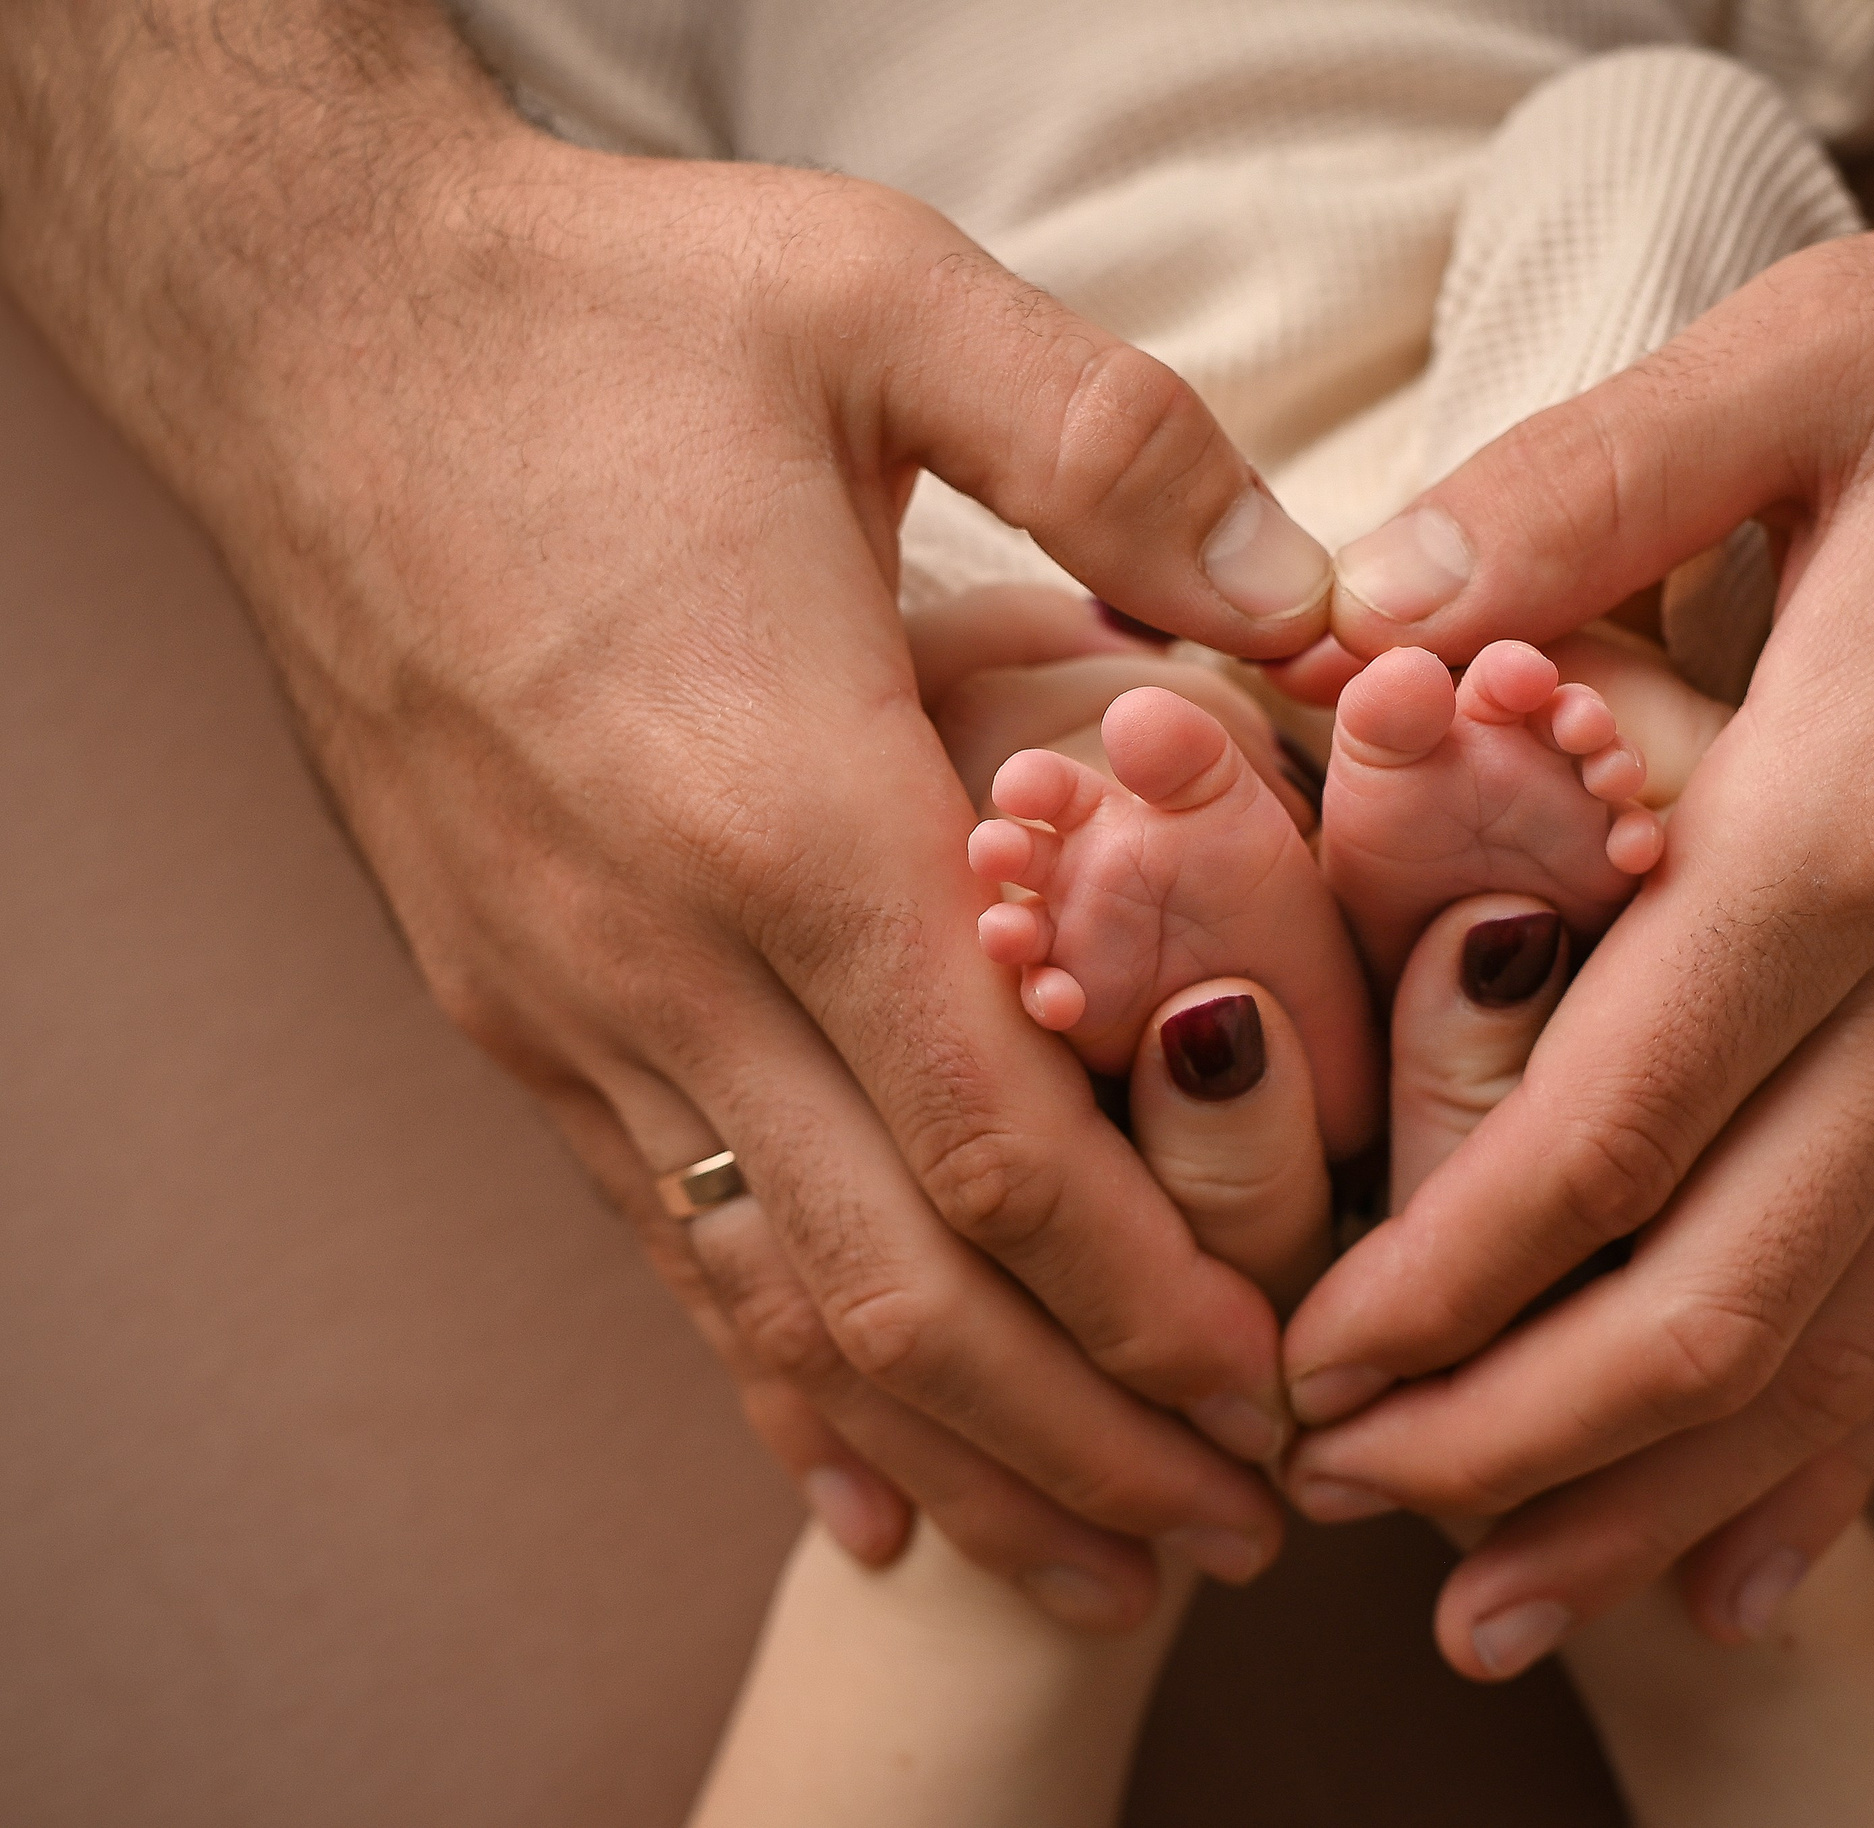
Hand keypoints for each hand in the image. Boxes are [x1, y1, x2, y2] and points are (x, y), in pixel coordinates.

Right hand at [1, 6, 1340, 1628]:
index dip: (1144, 1296)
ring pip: (774, 1304)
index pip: (995, 1140)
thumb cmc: (601, 316)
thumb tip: (1323, 595)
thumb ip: (1116, 445)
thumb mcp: (879, 300)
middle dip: (1079, 1433)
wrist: (308, 332)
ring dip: (950, 1451)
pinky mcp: (510, 1004)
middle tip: (1239, 1532)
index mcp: (781, 805)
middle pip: (897, 1283)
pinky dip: (775, 1381)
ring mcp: (565, 1001)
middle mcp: (660, 952)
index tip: (1277, 1386)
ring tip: (1099, 1565)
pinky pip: (660, 1241)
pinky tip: (862, 1485)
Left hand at [1283, 0, 1873, 1674]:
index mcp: (1854, 832)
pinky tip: (1751, 1562)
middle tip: (1342, 1510)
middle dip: (1511, 1437)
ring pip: (1851, 1356)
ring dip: (1656, 1495)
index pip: (1611, 1131)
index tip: (1312, 1373)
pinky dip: (1852, 1455)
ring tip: (1503, 1603)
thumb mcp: (1810, 363)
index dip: (1445, 1285)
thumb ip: (1566, 495)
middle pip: (1720, 1302)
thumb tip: (1352, 618)